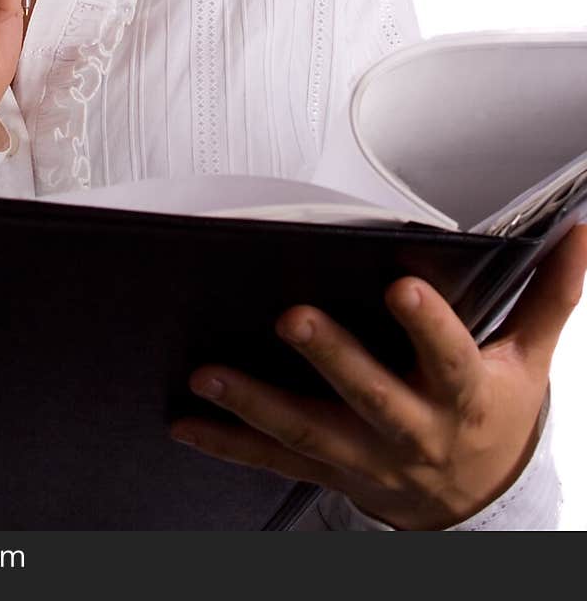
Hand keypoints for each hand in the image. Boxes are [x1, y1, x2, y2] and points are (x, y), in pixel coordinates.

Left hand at [170, 223, 586, 528]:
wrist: (477, 503)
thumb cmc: (496, 414)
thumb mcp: (529, 359)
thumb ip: (549, 294)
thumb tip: (578, 230)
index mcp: (461, 394)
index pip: (449, 358)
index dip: (427, 326)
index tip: (402, 285)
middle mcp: (410, 428)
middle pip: (369, 395)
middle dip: (331, 359)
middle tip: (291, 318)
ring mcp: (365, 455)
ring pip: (308, 430)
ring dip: (255, 403)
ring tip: (209, 375)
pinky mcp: (330, 470)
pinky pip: (275, 460)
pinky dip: (228, 441)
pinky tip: (187, 421)